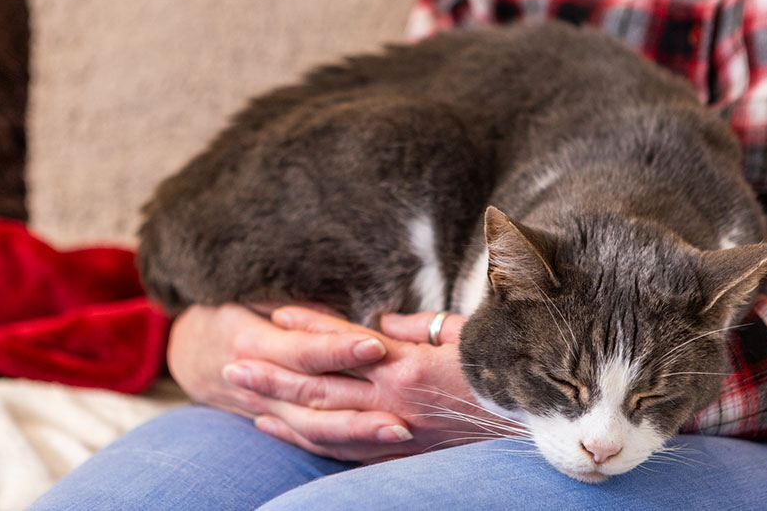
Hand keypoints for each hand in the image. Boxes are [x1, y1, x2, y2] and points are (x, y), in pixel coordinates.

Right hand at [166, 304, 407, 441]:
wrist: (184, 350)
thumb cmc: (222, 310)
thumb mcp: (245, 293)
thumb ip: (290, 303)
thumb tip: (339, 306)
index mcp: (250, 341)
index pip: (301, 350)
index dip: (338, 350)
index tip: (377, 345)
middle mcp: (257, 381)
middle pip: (312, 398)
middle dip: (359, 408)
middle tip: (403, 409)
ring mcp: (263, 407)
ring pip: (312, 428)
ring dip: (357, 433)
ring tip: (399, 434)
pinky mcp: (272, 421)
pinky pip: (306, 439)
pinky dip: (339, 446)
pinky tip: (373, 449)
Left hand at [225, 308, 521, 462]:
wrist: (537, 429)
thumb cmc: (506, 374)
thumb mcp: (464, 336)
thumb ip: (414, 328)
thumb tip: (378, 321)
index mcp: (408, 365)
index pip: (344, 343)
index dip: (308, 328)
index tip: (274, 313)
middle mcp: (393, 401)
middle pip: (318, 386)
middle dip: (271, 374)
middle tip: (230, 362)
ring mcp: (393, 431)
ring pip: (321, 420)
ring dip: (275, 404)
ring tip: (238, 389)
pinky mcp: (398, 453)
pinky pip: (340, 449)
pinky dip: (302, 437)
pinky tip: (273, 427)